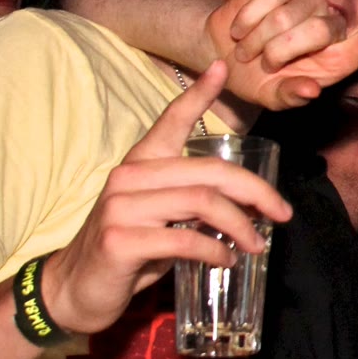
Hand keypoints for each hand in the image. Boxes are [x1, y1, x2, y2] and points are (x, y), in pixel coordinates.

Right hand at [38, 62, 293, 334]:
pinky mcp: (120, 239)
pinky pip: (186, 239)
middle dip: (256, 192)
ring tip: (257, 244)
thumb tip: (250, 207)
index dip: (198, 94)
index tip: (222, 67)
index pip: (171, 120)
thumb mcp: (161, 217)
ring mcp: (121, 206)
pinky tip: (226, 259)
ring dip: (241, 226)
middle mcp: (129, 175)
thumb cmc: (129, 250)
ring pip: (203, 202)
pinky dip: (216, 250)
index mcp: (141, 163)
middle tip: (282, 214)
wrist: (75, 291)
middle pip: (211, 171)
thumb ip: (194, 202)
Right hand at [204, 0, 357, 109]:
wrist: (225, 53)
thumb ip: (291, 97)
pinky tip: (240, 29)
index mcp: (339, 58)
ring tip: (249, 49)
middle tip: (263, 63)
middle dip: (282, 52)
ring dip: (258, 38)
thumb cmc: (257, 81)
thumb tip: (310, 92)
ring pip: (290, 14)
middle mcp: (331, 26)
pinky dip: (248, 17)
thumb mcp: (273, 98)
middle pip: (321, 30)